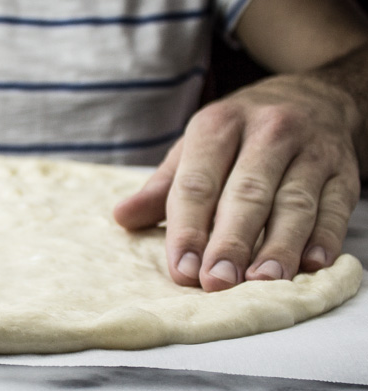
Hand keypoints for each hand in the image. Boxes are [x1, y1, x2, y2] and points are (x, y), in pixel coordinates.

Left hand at [114, 75, 361, 290]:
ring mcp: (311, 150)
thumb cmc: (238, 135)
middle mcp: (267, 131)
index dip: (188, 229)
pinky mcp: (344, 170)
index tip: (182, 269)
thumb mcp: (194, 147)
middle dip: (231, 241)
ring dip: (279, 246)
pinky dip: (325, 237)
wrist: (310, 97)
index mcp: (218, 125)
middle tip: (217, 281)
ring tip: (262, 282)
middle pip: (246, 194)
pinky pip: (336, 206)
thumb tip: (123, 217)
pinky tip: (312, 265)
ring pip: (294, 203)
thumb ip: (163, 187)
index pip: (198, 183)